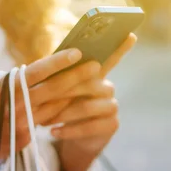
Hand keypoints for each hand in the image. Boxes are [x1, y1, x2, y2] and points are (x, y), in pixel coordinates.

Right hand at [0, 33, 136, 162]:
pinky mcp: (24, 139)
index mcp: (6, 87)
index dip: (58, 62)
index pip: (37, 71)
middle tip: (97, 66)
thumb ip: (13, 80)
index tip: (77, 52)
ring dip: (76, 95)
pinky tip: (78, 107)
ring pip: (56, 107)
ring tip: (95, 83)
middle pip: (53, 89)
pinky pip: (47, 124)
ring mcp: (21, 124)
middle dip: (77, 77)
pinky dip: (62, 114)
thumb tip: (37, 70)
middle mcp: (16, 105)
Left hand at [46, 34, 136, 170]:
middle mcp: (107, 86)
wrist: (69, 136)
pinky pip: (90, 126)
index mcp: (95, 74)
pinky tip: (54, 132)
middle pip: (88, 83)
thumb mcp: (56, 90)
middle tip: (39, 100)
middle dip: (63, 92)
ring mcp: (112, 106)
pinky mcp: (111, 125)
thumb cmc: (61, 107)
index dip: (121, 47)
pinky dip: (69, 130)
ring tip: (44, 121)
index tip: (130, 34)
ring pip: (87, 106)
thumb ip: (59, 76)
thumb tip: (52, 64)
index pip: (110, 56)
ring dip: (63, 114)